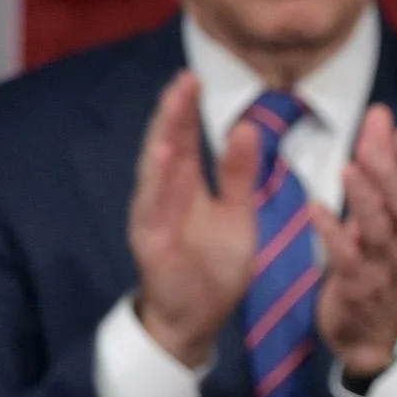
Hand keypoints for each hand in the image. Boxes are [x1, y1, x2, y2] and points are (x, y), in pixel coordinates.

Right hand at [127, 70, 258, 368]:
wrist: (198, 319)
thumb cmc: (214, 265)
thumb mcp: (237, 214)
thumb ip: (239, 174)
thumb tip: (245, 128)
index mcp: (186, 186)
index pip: (186, 140)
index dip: (188, 110)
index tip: (194, 78)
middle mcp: (165, 194)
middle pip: (168, 146)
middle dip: (174, 113)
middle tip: (184, 79)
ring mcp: (154, 216)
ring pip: (156, 170)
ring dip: (163, 137)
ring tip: (173, 105)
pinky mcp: (151, 240)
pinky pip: (153, 207)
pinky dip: (157, 181)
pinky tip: (163, 156)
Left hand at [313, 106, 396, 375]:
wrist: (373, 334)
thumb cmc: (379, 262)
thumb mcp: (385, 213)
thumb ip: (383, 164)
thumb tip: (380, 115)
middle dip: (392, 172)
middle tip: (371, 142)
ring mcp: (384, 267)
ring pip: (380, 231)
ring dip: (365, 199)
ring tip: (348, 169)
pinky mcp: (358, 288)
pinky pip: (347, 260)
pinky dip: (333, 234)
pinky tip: (315, 210)